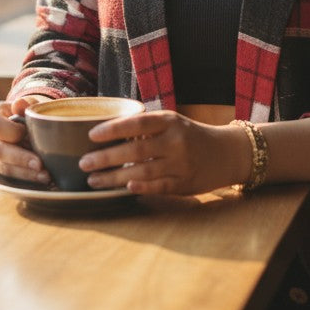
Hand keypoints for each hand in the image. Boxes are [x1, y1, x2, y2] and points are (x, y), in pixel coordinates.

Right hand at [0, 95, 51, 183]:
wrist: (15, 123)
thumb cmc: (22, 112)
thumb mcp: (24, 104)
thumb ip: (24, 104)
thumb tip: (20, 104)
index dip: (12, 131)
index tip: (30, 134)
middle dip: (20, 159)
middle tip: (40, 165)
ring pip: (3, 167)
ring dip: (25, 173)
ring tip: (45, 175)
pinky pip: (8, 176)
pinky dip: (25, 178)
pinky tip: (40, 178)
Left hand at [78, 110, 248, 195]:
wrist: (226, 152)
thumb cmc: (190, 136)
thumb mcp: (173, 123)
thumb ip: (147, 127)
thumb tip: (106, 132)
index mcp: (170, 121)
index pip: (138, 122)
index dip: (114, 128)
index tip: (91, 135)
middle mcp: (176, 141)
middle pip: (136, 149)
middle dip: (106, 157)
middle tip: (84, 162)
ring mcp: (181, 163)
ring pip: (143, 172)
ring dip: (115, 178)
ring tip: (94, 180)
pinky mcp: (185, 183)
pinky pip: (159, 187)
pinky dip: (142, 188)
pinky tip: (125, 188)